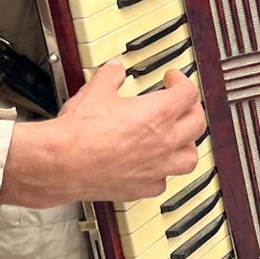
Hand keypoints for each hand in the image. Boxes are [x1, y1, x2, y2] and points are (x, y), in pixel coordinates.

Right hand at [0, 60, 205, 207]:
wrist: (62, 162)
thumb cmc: (79, 132)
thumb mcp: (95, 91)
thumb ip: (111, 77)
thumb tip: (114, 70)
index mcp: (157, 114)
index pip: (188, 93)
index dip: (182, 82)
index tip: (172, 80)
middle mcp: (163, 142)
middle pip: (197, 124)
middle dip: (192, 110)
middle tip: (181, 105)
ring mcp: (155, 168)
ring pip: (189, 158)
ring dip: (187, 146)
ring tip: (178, 139)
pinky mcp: (141, 188)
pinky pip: (163, 182)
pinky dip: (162, 173)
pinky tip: (153, 167)